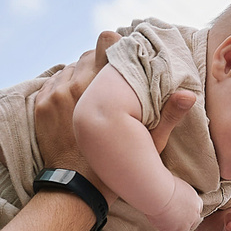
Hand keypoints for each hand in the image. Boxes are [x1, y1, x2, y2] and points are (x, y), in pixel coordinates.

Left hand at [31, 31, 199, 172]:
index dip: (113, 45)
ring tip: (90, 91)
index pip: (106, 42)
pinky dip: (62, 86)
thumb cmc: (117, 168)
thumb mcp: (149, 143)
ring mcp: (55, 94)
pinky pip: (52, 82)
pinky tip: (73, 100)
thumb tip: (189, 94)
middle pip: (86, 55)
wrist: (77, 188)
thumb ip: (168, 115)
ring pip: (69, 68)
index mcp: (103, 89)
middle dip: (97, 63)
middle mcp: (76, 85)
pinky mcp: (41, 105)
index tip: (121, 54)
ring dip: (79, 75)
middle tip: (107, 78)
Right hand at [150, 177, 202, 230]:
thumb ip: (176, 190)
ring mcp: (183, 225)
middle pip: (191, 222)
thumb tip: (169, 185)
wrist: (160, 192)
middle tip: (176, 217)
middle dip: (185, 221)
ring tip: (170, 229)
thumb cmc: (165, 182)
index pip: (196, 208)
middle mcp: (193, 215)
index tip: (183, 208)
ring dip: (175, 230)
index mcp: (196, 201)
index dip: (189, 209)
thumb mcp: (176, 183)